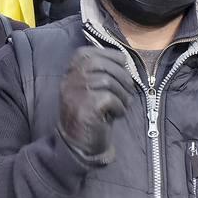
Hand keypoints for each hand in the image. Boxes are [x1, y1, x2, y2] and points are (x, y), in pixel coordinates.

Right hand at [57, 47, 133, 161]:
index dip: (111, 57)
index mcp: (69, 72)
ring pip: (108, 81)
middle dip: (122, 75)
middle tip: (128, 89)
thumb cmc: (90, 113)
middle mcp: (69, 80)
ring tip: (123, 104)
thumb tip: (124, 59)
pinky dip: (119, 106)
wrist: (78, 144)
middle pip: (101, 64)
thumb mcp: (89, 87)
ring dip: (123, 94)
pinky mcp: (86, 108)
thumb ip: (99, 71)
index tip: (123, 65)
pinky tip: (117, 114)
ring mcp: (76, 93)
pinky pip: (110, 98)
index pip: (89, 53)